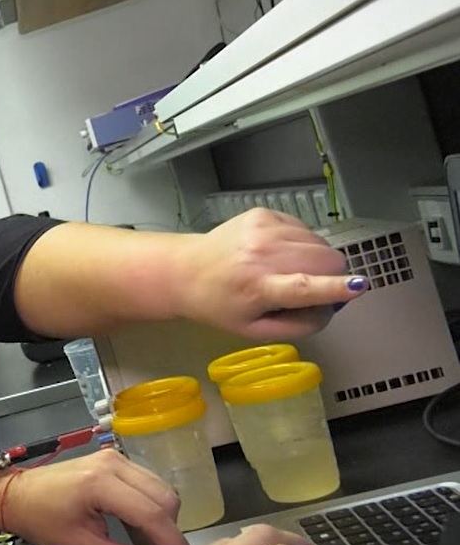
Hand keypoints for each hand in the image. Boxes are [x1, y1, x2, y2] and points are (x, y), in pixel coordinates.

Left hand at [0, 449, 189, 544]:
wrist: (14, 495)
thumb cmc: (41, 521)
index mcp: (101, 483)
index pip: (152, 514)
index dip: (171, 543)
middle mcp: (114, 463)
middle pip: (164, 498)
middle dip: (168, 532)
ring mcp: (115, 458)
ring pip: (160, 490)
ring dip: (161, 520)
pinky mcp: (115, 460)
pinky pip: (147, 484)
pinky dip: (149, 508)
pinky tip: (139, 532)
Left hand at [172, 208, 363, 339]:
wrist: (185, 270)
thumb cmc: (221, 305)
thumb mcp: (256, 330)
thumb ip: (300, 324)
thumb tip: (334, 307)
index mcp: (258, 287)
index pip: (304, 287)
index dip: (335, 287)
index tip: (359, 286)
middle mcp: (261, 254)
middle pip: (325, 260)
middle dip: (330, 275)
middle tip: (306, 287)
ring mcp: (263, 229)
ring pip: (320, 242)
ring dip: (314, 259)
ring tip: (283, 270)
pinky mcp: (263, 214)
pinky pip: (304, 229)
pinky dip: (299, 243)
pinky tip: (274, 253)